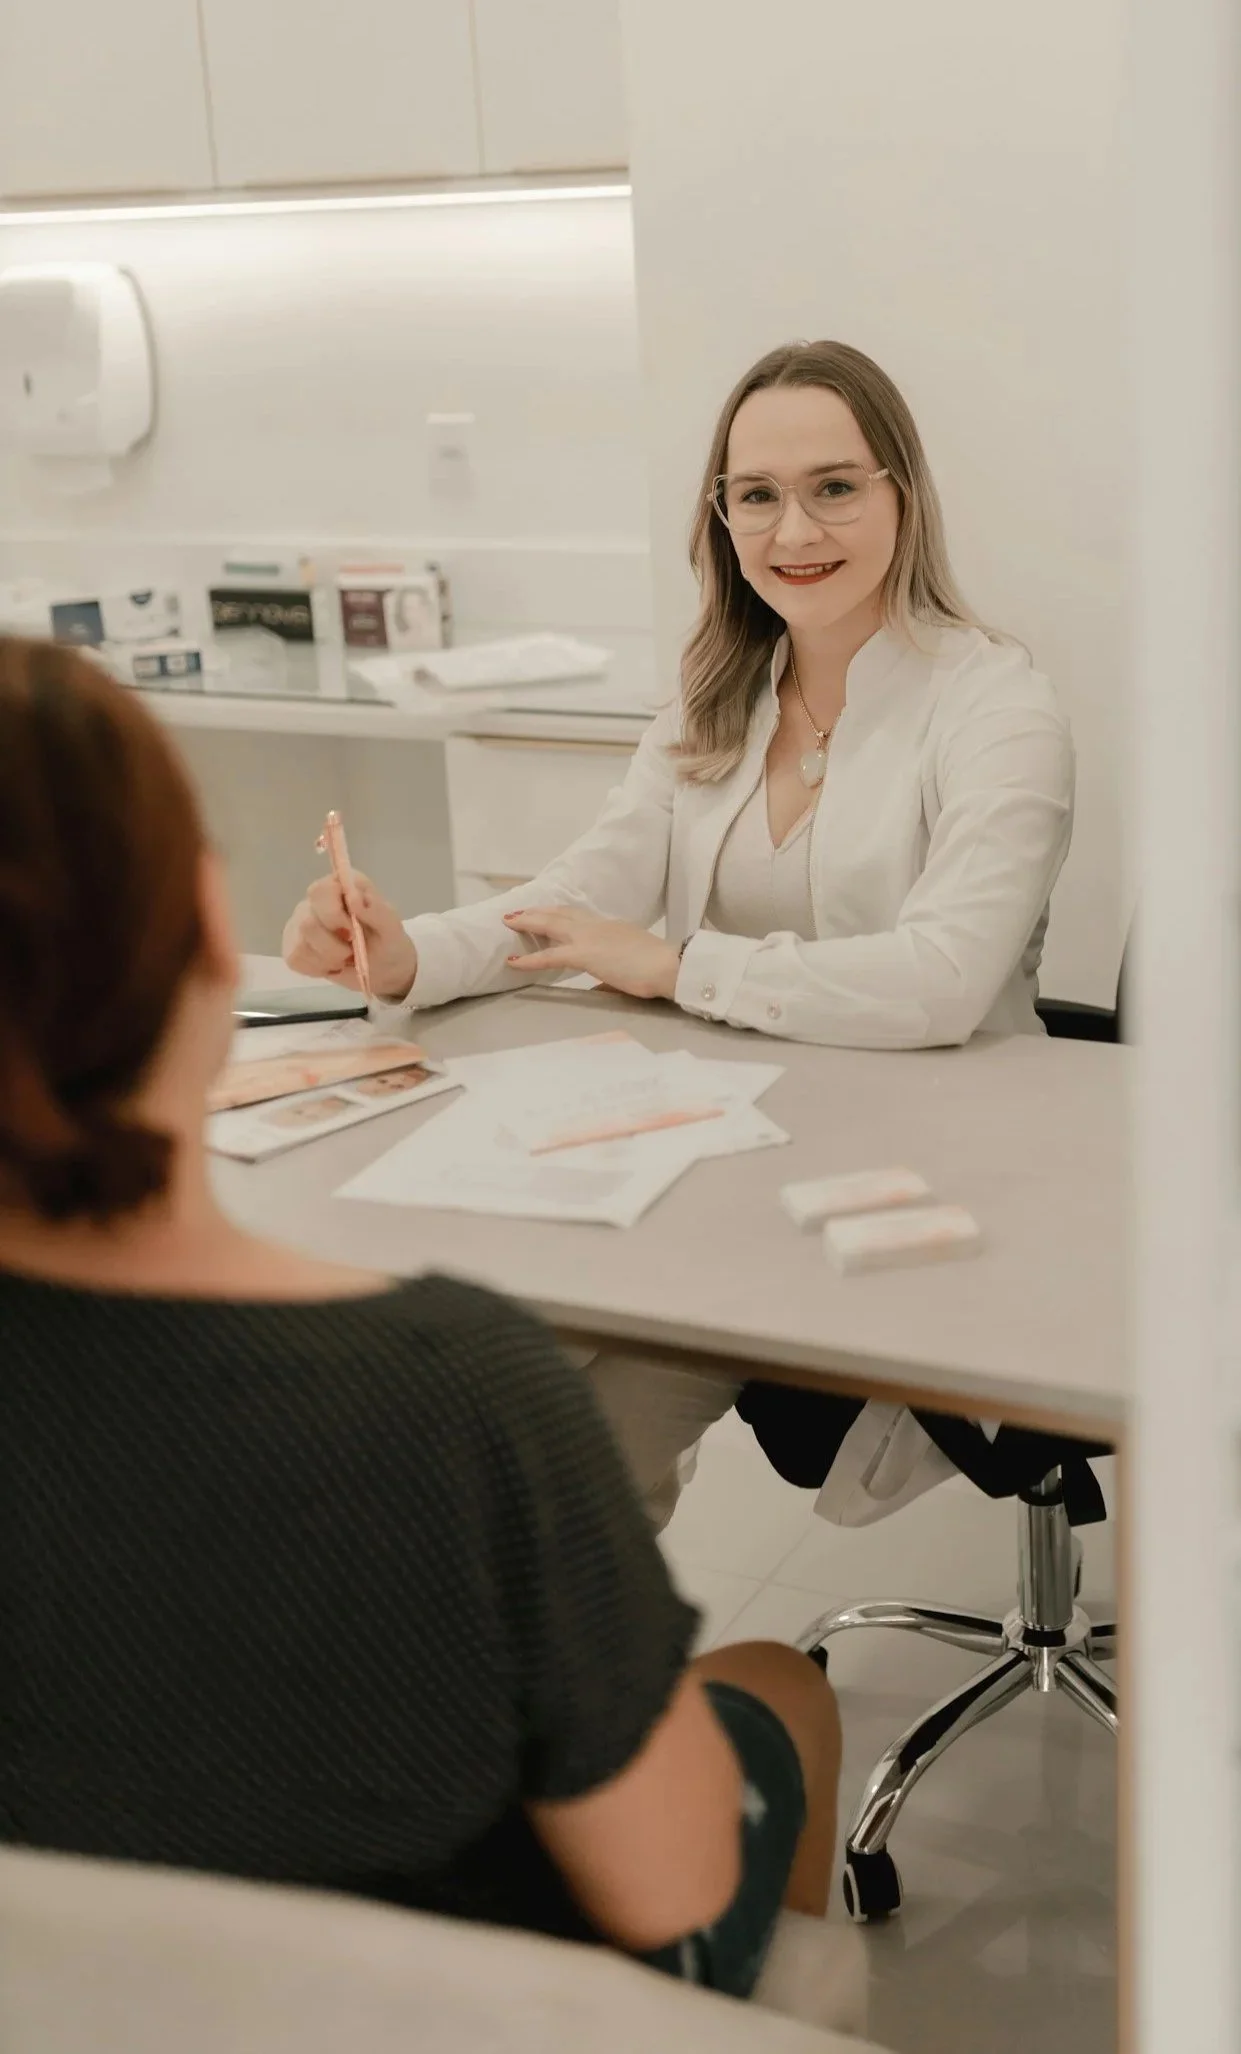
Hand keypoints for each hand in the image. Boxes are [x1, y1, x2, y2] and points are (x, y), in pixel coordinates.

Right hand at [282, 872, 418, 1000]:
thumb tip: (353, 897)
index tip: (352, 931)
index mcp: (341, 885)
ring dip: (328, 959)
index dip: (333, 915)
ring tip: (344, 959)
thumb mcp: (391, 926)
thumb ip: (376, 909)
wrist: (384, 968)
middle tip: (351, 950)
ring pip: (301, 944)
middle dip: (333, 946)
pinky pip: (295, 958)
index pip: (320, 891)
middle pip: (307, 922)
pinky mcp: (293, 945)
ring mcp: (301, 922)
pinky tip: (331, 965)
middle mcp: (316, 900)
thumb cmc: (388, 941)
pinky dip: (317, 968)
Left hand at [503, 908, 679, 1001]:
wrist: (670, 966)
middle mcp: (597, 926)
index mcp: (610, 928)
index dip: (560, 914)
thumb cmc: (658, 970)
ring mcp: (589, 937)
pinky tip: (514, 961)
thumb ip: (611, 978)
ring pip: (550, 924)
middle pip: (561, 913)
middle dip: (538, 911)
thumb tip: (601, 988)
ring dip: (528, 922)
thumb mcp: (631, 969)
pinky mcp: (584, 954)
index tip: (547, 913)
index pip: (579, 917)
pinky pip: (549, 955)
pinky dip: (529, 958)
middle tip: (518, 912)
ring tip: (509, 922)